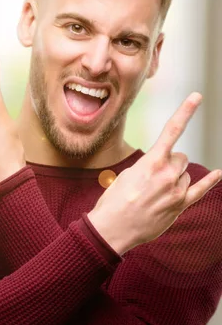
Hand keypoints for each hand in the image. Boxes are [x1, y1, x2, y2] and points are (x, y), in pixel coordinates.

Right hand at [87, 93, 221, 254]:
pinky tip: (217, 174)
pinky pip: (200, 190)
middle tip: (154, 176)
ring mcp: (176, 191)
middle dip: (171, 162)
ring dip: (175, 178)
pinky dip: (209, 181)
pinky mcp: (180, 206)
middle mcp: (167, 174)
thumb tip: (160, 166)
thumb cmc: (114, 201)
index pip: (171, 130)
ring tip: (156, 192)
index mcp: (150, 162)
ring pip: (185, 174)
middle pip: (180, 157)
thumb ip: (147, 167)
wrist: (113, 228)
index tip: (196, 96)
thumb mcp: (126, 175)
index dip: (185, 111)